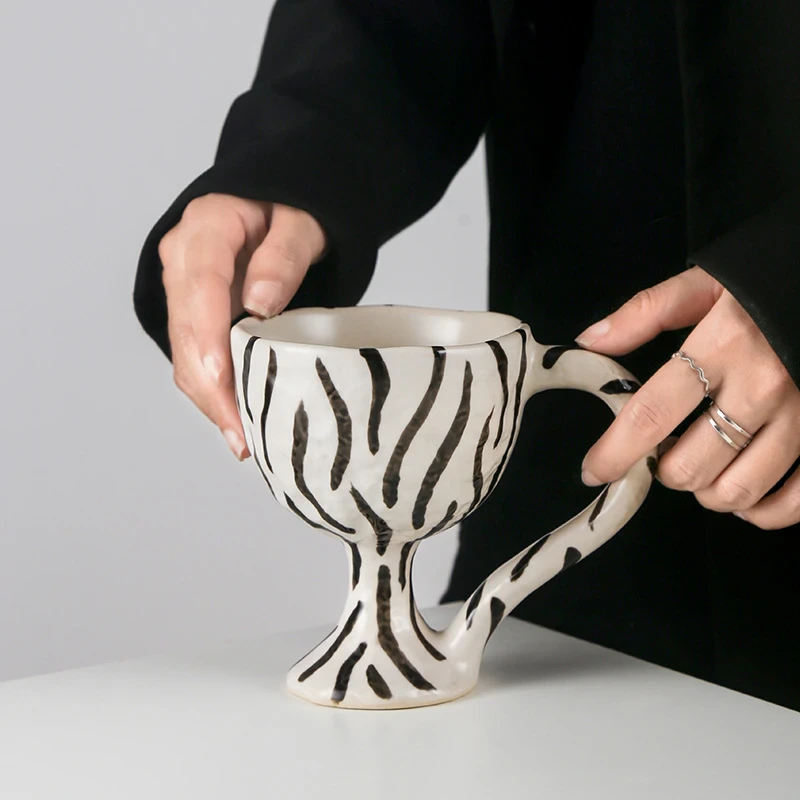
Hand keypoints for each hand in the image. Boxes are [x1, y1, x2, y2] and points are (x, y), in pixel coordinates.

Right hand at [159, 194, 326, 458]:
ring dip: (210, 398)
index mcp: (206, 228)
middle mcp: (182, 260)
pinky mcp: (194, 315)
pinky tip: (236, 419)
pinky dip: (214, 390)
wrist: (272, 203)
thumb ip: (284, 255)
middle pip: (185, 330)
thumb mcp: (302, 220)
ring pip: (184, 352)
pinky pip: (196, 356)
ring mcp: (184, 289)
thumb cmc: (290, 208)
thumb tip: (261, 302)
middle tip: (240, 433)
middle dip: (210, 386)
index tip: (221, 377)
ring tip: (241, 439)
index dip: (206, 335)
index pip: (199, 284)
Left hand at [577, 267, 799, 529]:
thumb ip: (646, 313)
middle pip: (691, 465)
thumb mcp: (707, 282)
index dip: (615, 452)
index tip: (593, 471)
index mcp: (723, 346)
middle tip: (664, 454)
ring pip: (737, 491)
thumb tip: (590, 343)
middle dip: (663, 471)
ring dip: (705, 492)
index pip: (651, 414)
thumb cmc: (770, 282)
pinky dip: (760, 511)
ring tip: (701, 469)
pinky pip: (794, 503)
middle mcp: (762, 388)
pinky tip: (744, 494)